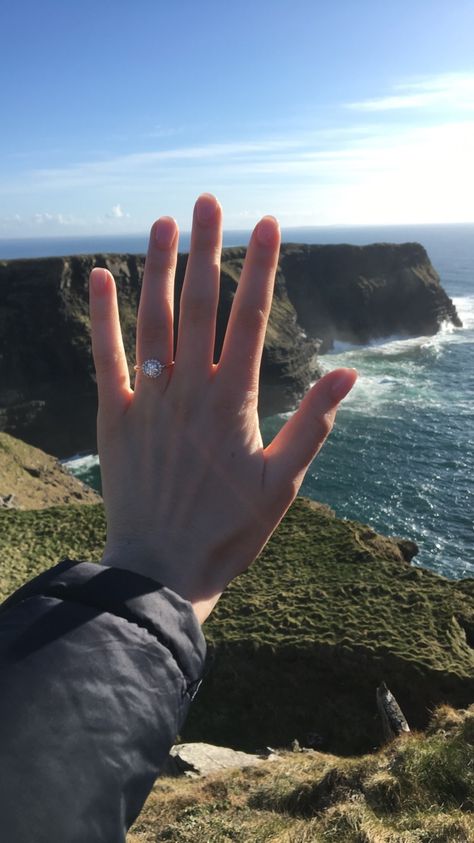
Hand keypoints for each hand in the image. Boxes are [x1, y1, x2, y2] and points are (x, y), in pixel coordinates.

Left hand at [89, 194, 355, 622]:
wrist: (162, 569)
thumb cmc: (229, 530)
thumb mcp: (284, 482)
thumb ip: (314, 423)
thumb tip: (347, 372)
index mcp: (233, 402)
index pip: (249, 319)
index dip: (260, 268)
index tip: (267, 224)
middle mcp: (189, 391)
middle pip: (199, 307)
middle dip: (207, 250)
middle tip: (210, 202)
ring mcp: (148, 402)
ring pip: (153, 322)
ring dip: (159, 269)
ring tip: (165, 222)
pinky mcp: (115, 418)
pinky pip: (106, 359)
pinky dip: (104, 318)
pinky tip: (103, 278)